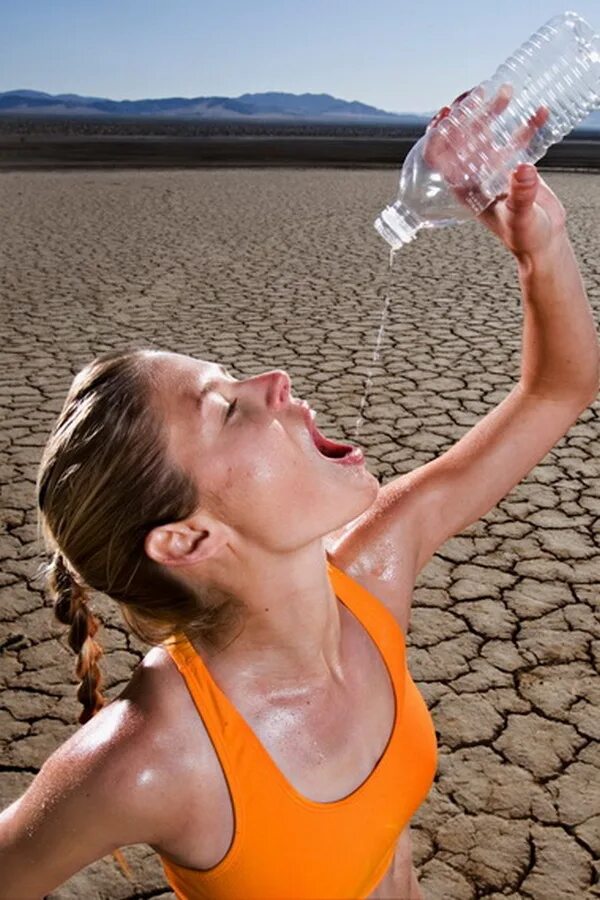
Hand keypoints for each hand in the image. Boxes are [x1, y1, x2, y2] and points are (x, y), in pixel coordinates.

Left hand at [424, 85, 565, 257]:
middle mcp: (476, 176)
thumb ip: (521, 195)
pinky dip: (527, 124)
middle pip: (464, 138)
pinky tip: (539, 111)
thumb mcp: (519, 217)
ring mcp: (495, 168)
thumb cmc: (525, 237)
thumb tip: (523, 170)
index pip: (442, 158)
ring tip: (506, 91)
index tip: (446, 114)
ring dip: (494, 111)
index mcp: (465, 189)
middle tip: (480, 92)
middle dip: (468, 114)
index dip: (439, 135)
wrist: (544, 242)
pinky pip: (518, 139)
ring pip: (488, 133)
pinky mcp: (515, 165)